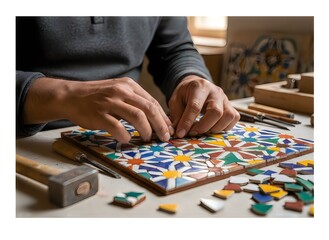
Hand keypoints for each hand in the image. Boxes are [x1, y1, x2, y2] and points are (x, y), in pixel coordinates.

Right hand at [23, 77, 172, 142]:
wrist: (71, 96)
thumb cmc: (97, 96)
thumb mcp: (118, 91)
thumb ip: (134, 100)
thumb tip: (154, 118)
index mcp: (128, 85)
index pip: (152, 102)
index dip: (163, 117)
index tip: (168, 128)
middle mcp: (121, 91)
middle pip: (149, 109)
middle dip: (161, 125)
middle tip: (165, 137)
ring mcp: (110, 102)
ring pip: (138, 117)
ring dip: (146, 130)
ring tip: (147, 138)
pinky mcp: (99, 114)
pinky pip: (118, 128)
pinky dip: (125, 136)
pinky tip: (126, 140)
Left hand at [169, 75, 239, 137]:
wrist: (197, 85)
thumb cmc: (185, 94)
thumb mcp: (176, 100)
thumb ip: (176, 115)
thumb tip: (177, 132)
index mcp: (199, 87)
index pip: (195, 106)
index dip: (187, 122)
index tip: (180, 133)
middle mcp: (215, 92)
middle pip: (216, 112)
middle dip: (203, 127)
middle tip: (192, 133)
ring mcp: (225, 99)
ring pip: (228, 116)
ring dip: (215, 128)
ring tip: (204, 130)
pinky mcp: (231, 106)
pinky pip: (234, 118)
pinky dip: (225, 127)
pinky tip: (213, 127)